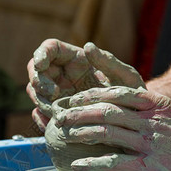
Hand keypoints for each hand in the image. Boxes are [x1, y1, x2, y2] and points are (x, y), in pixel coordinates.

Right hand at [26, 39, 144, 129]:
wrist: (134, 122)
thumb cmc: (133, 95)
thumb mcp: (126, 78)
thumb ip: (109, 62)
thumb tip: (88, 46)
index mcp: (76, 59)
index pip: (50, 49)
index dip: (41, 54)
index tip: (41, 64)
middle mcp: (63, 74)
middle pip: (36, 70)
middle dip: (38, 80)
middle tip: (51, 93)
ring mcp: (58, 94)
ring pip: (36, 92)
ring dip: (40, 101)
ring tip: (58, 112)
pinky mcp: (58, 113)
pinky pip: (40, 114)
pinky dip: (41, 119)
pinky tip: (51, 124)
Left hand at [55, 86, 170, 170]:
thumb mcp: (169, 112)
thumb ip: (144, 107)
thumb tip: (116, 105)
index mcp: (154, 103)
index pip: (115, 93)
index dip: (89, 95)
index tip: (72, 99)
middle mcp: (149, 119)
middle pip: (106, 110)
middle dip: (78, 112)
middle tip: (59, 115)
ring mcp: (149, 142)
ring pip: (106, 132)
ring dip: (80, 133)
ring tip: (63, 134)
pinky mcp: (149, 166)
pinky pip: (114, 162)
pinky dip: (92, 163)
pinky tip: (76, 165)